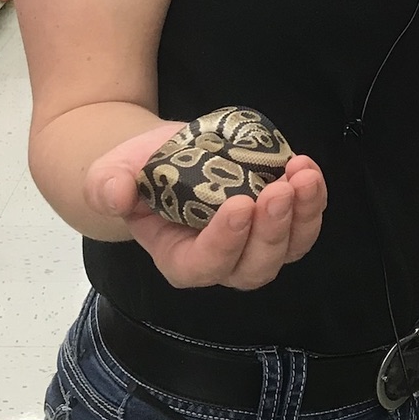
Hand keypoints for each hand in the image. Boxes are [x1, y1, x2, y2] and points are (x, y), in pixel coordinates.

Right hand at [85, 120, 327, 291]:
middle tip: (279, 191)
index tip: (240, 205)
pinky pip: (303, 222)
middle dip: (272, 231)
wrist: (163, 153)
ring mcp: (255, 242)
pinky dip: (312, 199)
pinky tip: (306, 167)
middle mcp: (222, 259)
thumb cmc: (135, 172)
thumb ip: (106, 187)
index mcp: (179, 258)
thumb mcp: (109, 175)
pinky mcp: (278, 219)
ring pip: (288, 248)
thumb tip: (116, 194)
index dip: (225, 242)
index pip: (205, 264)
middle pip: (254, 266)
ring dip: (302, 216)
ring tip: (303, 176)